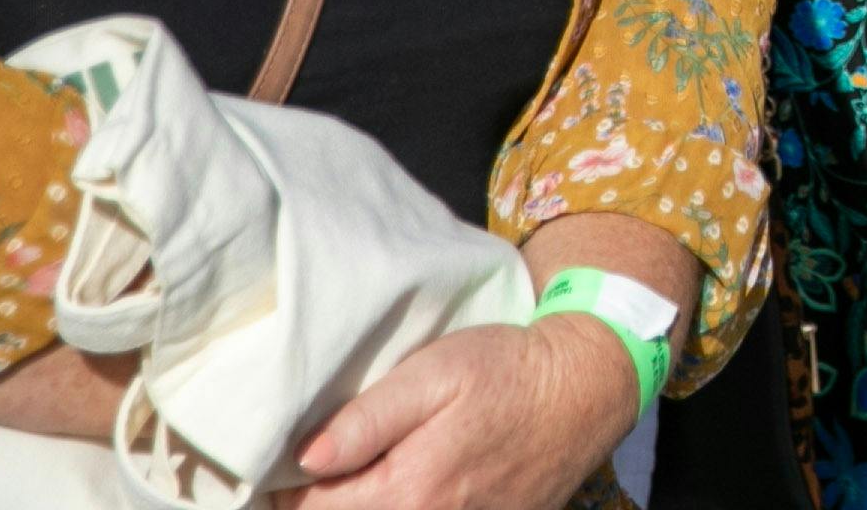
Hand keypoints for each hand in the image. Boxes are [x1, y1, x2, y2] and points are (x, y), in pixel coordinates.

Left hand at [289, 312, 640, 508]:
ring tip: (353, 480)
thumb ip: (368, 418)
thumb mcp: (436, 373)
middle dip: (319, 502)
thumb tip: (305, 459)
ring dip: (359, 505)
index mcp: (406, 492)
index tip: (280, 457)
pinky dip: (401, 508)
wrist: (585, 388)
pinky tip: (404, 484)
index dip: (285, 486)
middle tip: (314, 471)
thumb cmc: (507, 371)